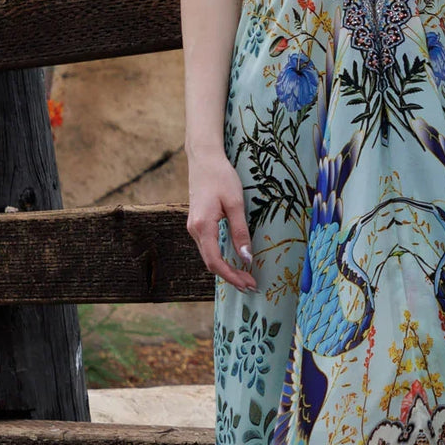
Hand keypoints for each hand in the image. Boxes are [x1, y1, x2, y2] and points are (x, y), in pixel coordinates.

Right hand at [185, 150, 257, 291]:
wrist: (204, 159)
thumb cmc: (221, 177)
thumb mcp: (235, 203)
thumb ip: (241, 231)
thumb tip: (247, 258)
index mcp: (203, 226)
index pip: (215, 261)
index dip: (232, 276)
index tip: (248, 283)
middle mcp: (194, 230)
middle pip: (210, 263)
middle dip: (230, 277)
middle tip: (250, 285)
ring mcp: (194, 227)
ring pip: (208, 256)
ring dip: (225, 269)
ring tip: (245, 276)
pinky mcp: (197, 224)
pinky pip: (207, 247)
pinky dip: (220, 258)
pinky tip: (232, 261)